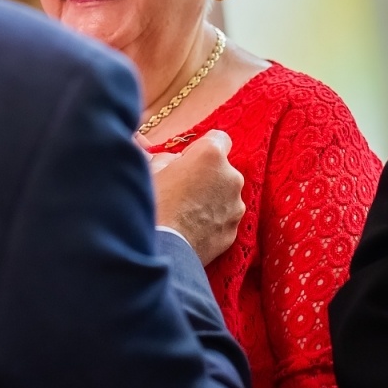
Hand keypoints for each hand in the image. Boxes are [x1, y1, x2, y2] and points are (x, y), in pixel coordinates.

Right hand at [152, 130, 243, 265]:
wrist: (161, 248)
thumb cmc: (152, 205)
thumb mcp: (151, 171)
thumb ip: (167, 159)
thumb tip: (173, 161)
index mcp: (211, 155)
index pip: (219, 138)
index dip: (202, 148)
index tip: (187, 161)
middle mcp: (231, 176)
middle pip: (222, 169)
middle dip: (207, 175)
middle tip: (182, 189)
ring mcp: (236, 206)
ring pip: (225, 195)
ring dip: (211, 199)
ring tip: (185, 213)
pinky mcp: (233, 231)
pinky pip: (224, 219)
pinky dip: (212, 221)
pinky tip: (191, 229)